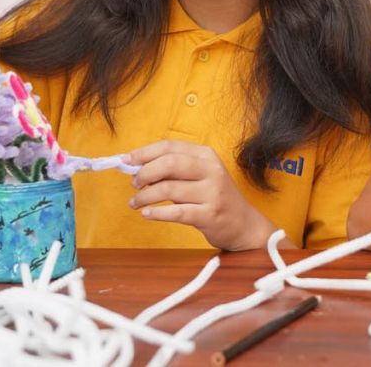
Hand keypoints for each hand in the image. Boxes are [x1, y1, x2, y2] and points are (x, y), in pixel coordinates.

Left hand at [125, 141, 276, 250]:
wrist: (243, 224)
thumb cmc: (214, 197)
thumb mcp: (200, 176)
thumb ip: (174, 170)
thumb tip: (138, 167)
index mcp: (206, 155)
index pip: (170, 146)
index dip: (145, 152)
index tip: (127, 161)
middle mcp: (211, 170)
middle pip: (169, 163)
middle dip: (145, 173)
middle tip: (134, 184)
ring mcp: (212, 192)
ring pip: (169, 189)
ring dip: (145, 196)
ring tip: (135, 203)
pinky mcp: (210, 215)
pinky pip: (176, 212)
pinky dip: (157, 213)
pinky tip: (147, 214)